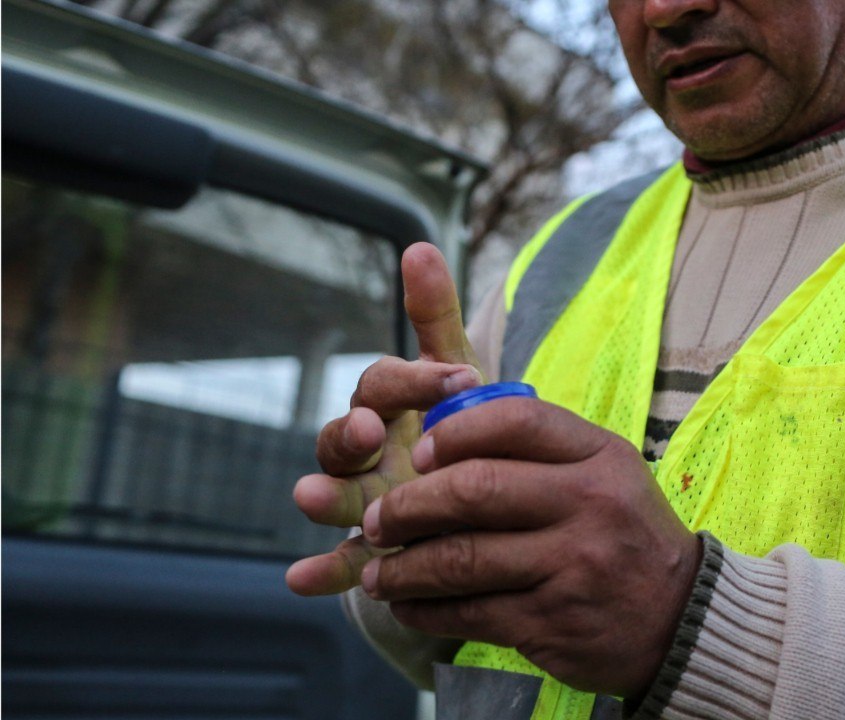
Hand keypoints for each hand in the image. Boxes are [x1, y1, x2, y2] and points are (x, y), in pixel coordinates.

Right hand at [286, 242, 482, 595]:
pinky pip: (341, 559)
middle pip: (340, 438)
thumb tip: (421, 244)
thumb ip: (435, 316)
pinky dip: (320, 570)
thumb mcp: (455, 371)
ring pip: (333, 494)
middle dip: (348, 434)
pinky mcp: (368, 546)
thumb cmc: (457, 423)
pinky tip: (300, 580)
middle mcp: (364, 450)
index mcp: (385, 404)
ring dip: (320, 495)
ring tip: (308, 495)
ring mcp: (361, 498)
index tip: (455, 376)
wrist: (472, 492)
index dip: (414, 380)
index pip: (385, 382)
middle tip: (367, 431)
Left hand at [359, 397, 700, 698]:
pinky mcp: (553, 622)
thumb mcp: (606, 473)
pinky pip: (470, 612)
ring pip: (461, 558)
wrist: (681, 618)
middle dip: (409, 505)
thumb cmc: (625, 534)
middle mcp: (590, 506)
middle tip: (379, 520)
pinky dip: (425, 610)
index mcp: (600, 457)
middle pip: (475, 490)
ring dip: (404, 567)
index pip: (517, 421)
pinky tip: (409, 606)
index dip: (454, 432)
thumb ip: (541, 448)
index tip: (417, 453)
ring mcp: (572, 566)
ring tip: (378, 572)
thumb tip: (443, 431)